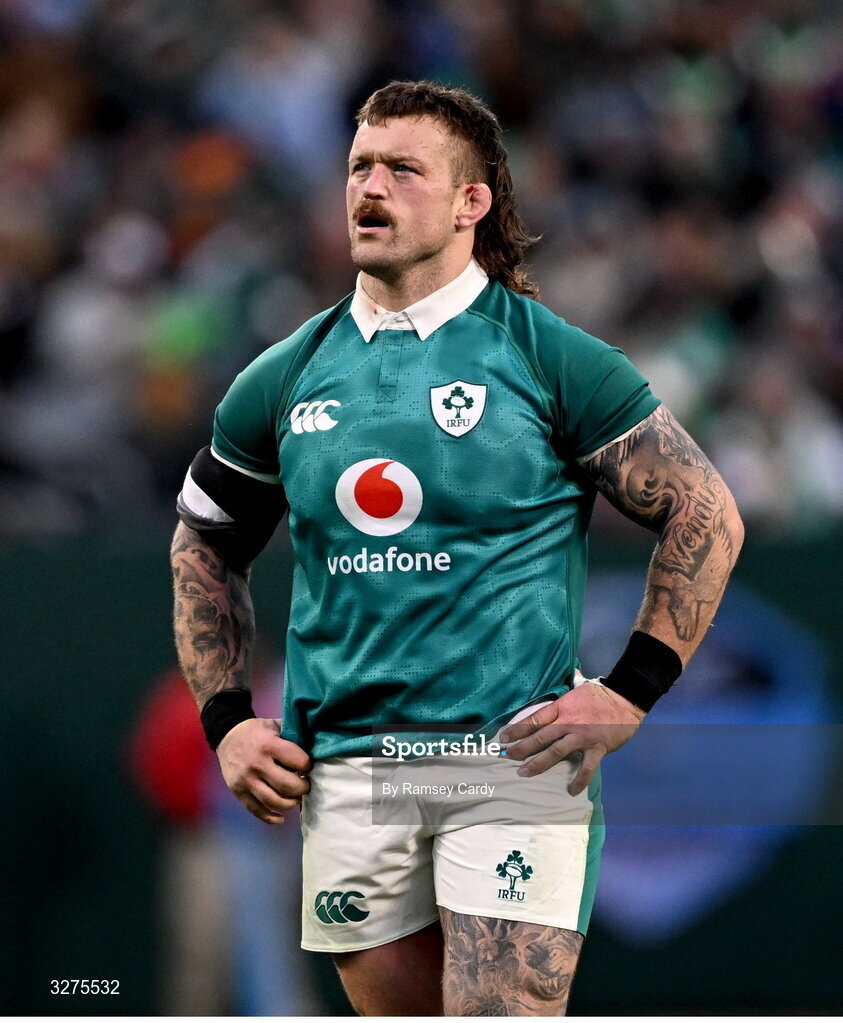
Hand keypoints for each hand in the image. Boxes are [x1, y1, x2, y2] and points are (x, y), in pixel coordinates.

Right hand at [216, 717, 311, 823]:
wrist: (228, 735)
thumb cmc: (258, 731)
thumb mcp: (276, 726)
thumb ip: (293, 737)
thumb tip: (315, 749)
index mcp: (268, 745)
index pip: (298, 761)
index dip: (308, 765)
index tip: (309, 766)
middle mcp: (257, 764)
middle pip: (287, 786)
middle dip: (303, 788)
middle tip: (306, 785)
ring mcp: (246, 780)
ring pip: (273, 801)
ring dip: (290, 803)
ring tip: (296, 798)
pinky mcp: (238, 791)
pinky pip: (256, 810)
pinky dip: (270, 818)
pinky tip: (281, 818)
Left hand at [499, 678, 644, 794]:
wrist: (626, 698)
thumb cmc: (602, 693)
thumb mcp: (580, 686)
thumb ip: (571, 683)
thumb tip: (571, 669)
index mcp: (562, 708)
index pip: (535, 719)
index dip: (517, 728)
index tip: (503, 737)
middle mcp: (568, 722)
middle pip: (540, 736)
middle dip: (521, 748)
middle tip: (507, 757)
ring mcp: (582, 736)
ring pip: (556, 751)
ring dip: (539, 763)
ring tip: (524, 772)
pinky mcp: (597, 748)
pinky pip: (586, 767)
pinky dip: (579, 780)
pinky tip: (572, 790)